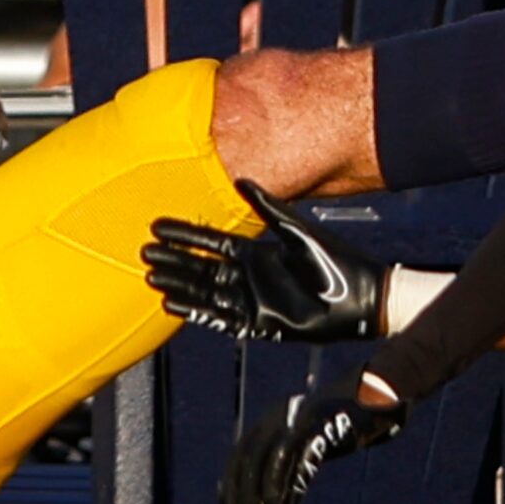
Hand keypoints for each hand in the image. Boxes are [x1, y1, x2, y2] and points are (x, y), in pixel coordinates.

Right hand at [144, 181, 385, 342]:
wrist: (359, 295)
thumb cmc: (333, 259)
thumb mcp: (295, 228)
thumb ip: (267, 207)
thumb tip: (241, 179)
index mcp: (254, 251)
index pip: (209, 241)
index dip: (184, 235)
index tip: (157, 227)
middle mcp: (247, 276)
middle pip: (201, 268)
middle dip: (174, 261)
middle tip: (144, 254)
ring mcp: (251, 300)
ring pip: (205, 292)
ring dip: (179, 286)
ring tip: (152, 279)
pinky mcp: (258, 323)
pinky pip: (220, 318)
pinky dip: (197, 312)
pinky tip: (175, 306)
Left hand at [220, 373, 406, 503]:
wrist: (372, 398)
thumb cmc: (332, 429)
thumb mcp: (301, 445)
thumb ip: (279, 465)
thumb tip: (252, 501)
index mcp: (268, 420)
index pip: (239, 456)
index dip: (230, 488)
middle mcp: (279, 416)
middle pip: (252, 458)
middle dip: (246, 495)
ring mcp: (302, 418)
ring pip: (275, 458)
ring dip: (269, 493)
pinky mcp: (326, 425)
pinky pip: (304, 457)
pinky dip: (295, 485)